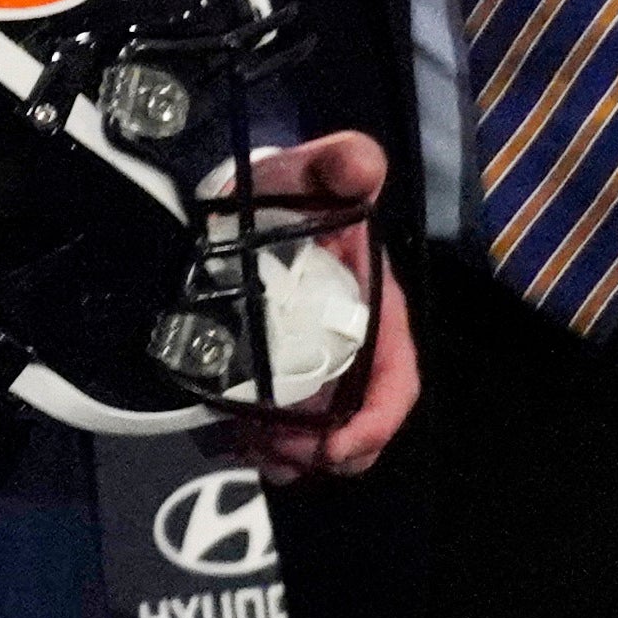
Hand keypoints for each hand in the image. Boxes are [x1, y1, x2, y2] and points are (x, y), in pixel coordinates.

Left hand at [231, 131, 415, 481]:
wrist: (230, 202)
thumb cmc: (284, 192)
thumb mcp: (309, 173)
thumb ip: (336, 165)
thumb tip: (361, 163)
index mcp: (375, 316)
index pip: (395, 382)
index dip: (378, 422)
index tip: (339, 448)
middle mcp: (349, 349)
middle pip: (352, 423)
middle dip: (322, 451)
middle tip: (277, 454)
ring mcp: (308, 367)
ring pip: (310, 434)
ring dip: (284, 454)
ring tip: (244, 449)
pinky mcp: (265, 377)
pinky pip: (267, 427)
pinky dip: (250, 444)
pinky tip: (222, 441)